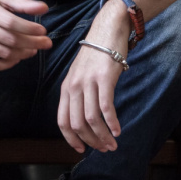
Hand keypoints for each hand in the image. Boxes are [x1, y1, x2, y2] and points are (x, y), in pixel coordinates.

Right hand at [0, 0, 51, 70]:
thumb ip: (23, 4)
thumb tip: (45, 8)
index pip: (12, 22)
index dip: (30, 29)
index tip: (44, 31)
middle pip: (11, 40)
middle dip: (33, 43)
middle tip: (46, 43)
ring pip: (4, 53)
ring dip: (23, 54)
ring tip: (32, 50)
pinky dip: (8, 64)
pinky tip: (17, 58)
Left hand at [57, 0, 130, 152]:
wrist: (107, 30)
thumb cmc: (97, 55)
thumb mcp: (80, 75)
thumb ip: (80, 94)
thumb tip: (85, 119)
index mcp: (66, 87)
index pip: (62, 120)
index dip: (71, 138)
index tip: (82, 149)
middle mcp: (74, 86)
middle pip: (77, 123)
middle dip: (91, 141)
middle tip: (104, 149)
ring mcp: (88, 82)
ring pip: (91, 118)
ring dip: (102, 136)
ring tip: (112, 144)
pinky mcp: (104, 78)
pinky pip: (106, 107)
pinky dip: (112, 123)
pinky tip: (118, 131)